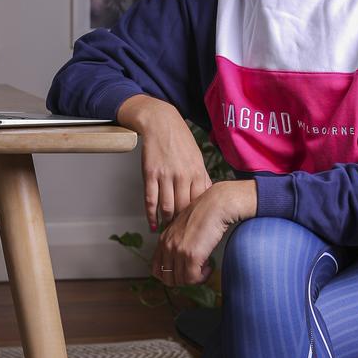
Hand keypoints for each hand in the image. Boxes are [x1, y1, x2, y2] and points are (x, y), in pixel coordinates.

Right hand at [117, 95, 211, 229]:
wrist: (161, 122)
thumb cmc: (180, 140)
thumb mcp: (197, 157)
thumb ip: (202, 178)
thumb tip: (207, 195)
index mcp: (197, 172)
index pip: (199, 202)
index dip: (198, 218)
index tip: (197, 228)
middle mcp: (182, 176)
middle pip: (184, 208)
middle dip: (182, 224)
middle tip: (181, 235)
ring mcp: (165, 175)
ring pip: (167, 207)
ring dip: (167, 222)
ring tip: (167, 232)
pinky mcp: (150, 174)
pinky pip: (150, 200)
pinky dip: (151, 215)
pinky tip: (153, 225)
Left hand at [152, 180, 256, 286]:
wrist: (216, 205)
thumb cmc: (205, 214)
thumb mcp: (184, 229)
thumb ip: (179, 243)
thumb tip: (183, 263)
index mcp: (163, 240)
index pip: (156, 270)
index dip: (170, 277)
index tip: (183, 274)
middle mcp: (168, 246)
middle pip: (168, 279)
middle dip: (184, 280)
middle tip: (196, 272)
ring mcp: (178, 251)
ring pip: (181, 281)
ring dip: (195, 278)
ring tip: (204, 267)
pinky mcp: (191, 255)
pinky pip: (193, 279)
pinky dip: (202, 277)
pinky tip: (209, 266)